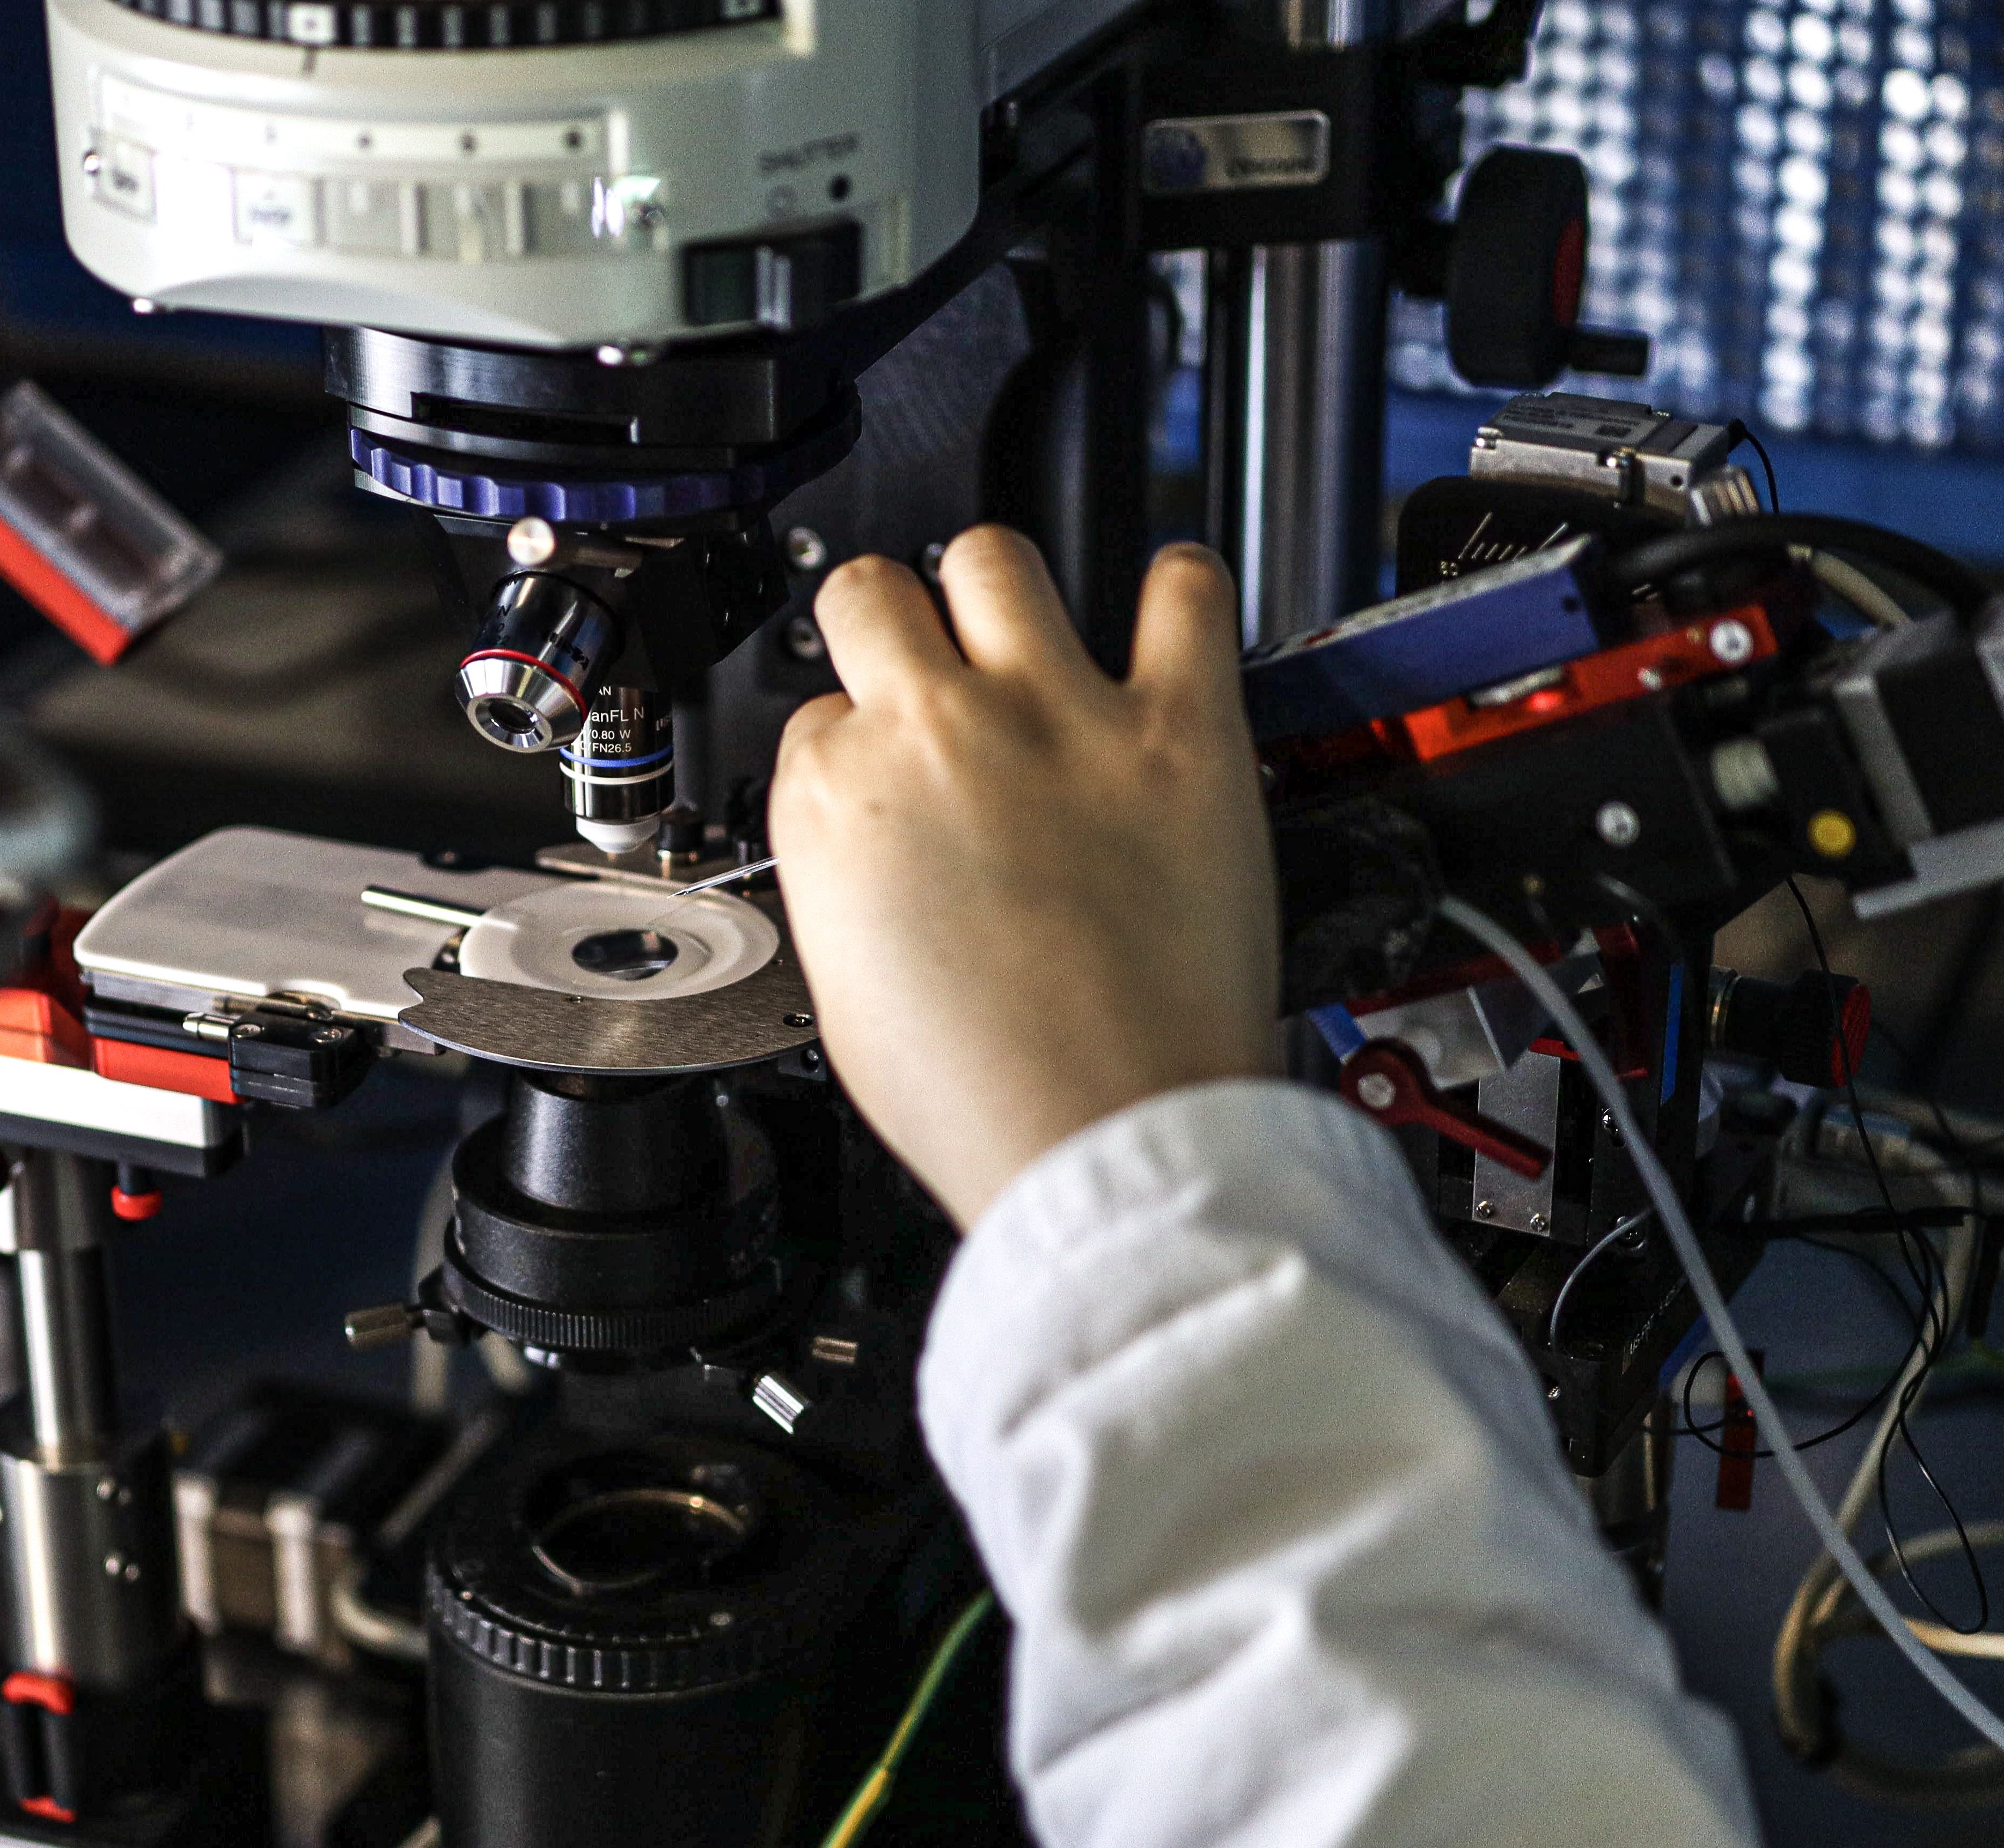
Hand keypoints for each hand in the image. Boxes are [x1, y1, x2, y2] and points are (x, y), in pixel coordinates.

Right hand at [769, 528, 1278, 1228]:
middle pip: (877, 596)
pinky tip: (1169, 610)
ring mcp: (1055, 717)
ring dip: (999, 585)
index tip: (891, 774)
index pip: (820, 713)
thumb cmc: (981, 1091)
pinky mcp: (1177, 728)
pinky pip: (1183, 592)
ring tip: (1026, 629)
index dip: (857, 741)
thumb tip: (871, 845)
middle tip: (929, 667)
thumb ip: (845, 879)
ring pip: (995, 557)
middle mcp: (932, 731)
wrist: (1104, 1135)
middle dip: (893, 623)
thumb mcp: (844, 988)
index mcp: (833, 798)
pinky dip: (1178, 588)